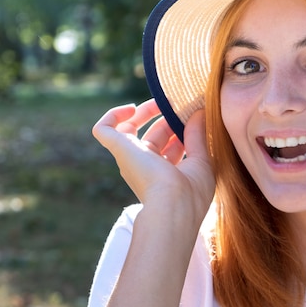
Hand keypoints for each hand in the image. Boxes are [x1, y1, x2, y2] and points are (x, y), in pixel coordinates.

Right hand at [92, 99, 214, 220]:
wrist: (172, 206)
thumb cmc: (190, 192)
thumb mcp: (202, 161)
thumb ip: (198, 136)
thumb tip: (200, 113)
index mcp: (166, 174)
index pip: (171, 147)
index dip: (182, 130)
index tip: (196, 115)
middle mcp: (146, 167)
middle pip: (154, 136)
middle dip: (168, 119)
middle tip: (184, 105)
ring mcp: (131, 158)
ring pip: (130, 130)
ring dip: (145, 111)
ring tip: (162, 100)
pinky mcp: (119, 149)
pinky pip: (104, 128)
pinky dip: (113, 115)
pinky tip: (131, 108)